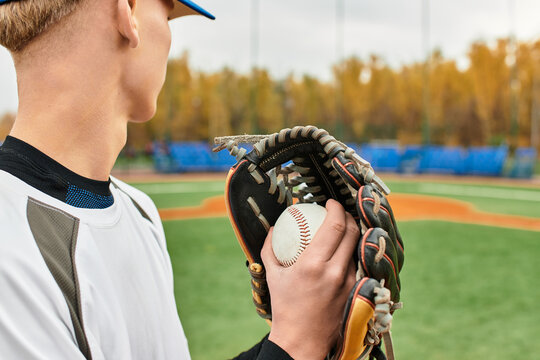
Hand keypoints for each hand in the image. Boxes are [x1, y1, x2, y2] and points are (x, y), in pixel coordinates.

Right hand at [263, 199, 358, 359]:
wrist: (302, 340)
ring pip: (357, 248)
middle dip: (348, 215)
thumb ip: (269, 249)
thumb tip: (271, 229)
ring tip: (343, 227)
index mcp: (313, 265)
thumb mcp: (272, 275)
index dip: (336, 209)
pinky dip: (351, 252)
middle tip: (339, 211)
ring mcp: (347, 282)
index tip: (330, 203)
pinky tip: (345, 250)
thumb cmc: (284, 307)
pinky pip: (356, 264)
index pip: (335, 226)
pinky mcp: (354, 292)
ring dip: (352, 233)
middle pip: (352, 232)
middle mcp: (334, 272)